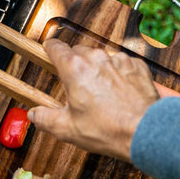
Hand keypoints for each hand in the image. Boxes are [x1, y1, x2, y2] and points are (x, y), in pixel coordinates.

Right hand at [27, 39, 159, 160]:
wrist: (145, 131)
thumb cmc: (108, 129)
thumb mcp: (67, 128)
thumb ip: (45, 118)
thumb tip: (34, 114)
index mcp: (74, 68)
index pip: (55, 47)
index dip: (50, 49)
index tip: (48, 51)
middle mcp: (96, 58)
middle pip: (78, 51)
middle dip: (74, 64)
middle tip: (75, 84)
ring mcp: (118, 60)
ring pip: (100, 56)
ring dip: (96, 68)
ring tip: (99, 91)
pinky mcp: (136, 66)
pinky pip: (121, 63)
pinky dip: (117, 73)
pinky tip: (118, 91)